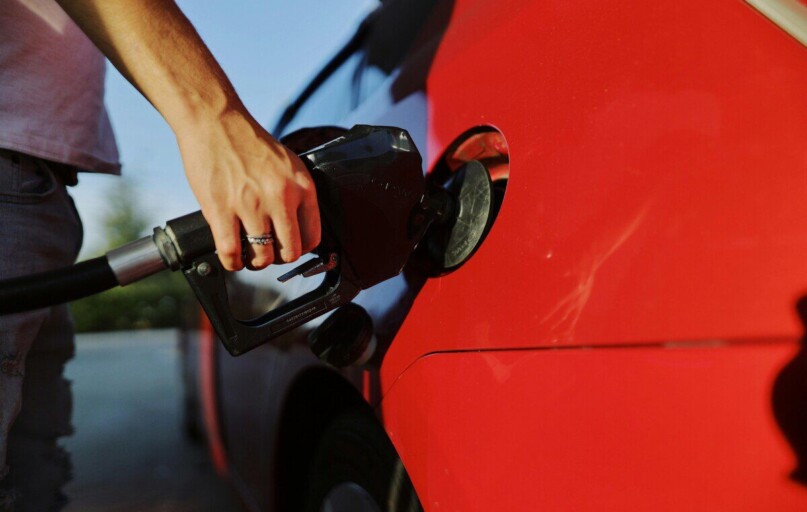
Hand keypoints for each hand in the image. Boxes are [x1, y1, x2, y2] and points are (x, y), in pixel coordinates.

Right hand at [178, 111, 320, 270]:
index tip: (288, 248)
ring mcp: (250, 205)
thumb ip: (294, 193)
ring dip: (255, 262)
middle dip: (278, 258)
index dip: (300, 248)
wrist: (214, 120)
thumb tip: (295, 225)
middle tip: (268, 252)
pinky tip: (231, 257)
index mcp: (301, 186)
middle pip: (290, 252)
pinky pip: (231, 253)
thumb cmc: (247, 142)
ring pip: (262, 257)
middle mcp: (280, 197)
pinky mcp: (221, 210)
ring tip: (248, 254)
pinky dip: (232, 263)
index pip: (313, 237)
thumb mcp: (286, 164)